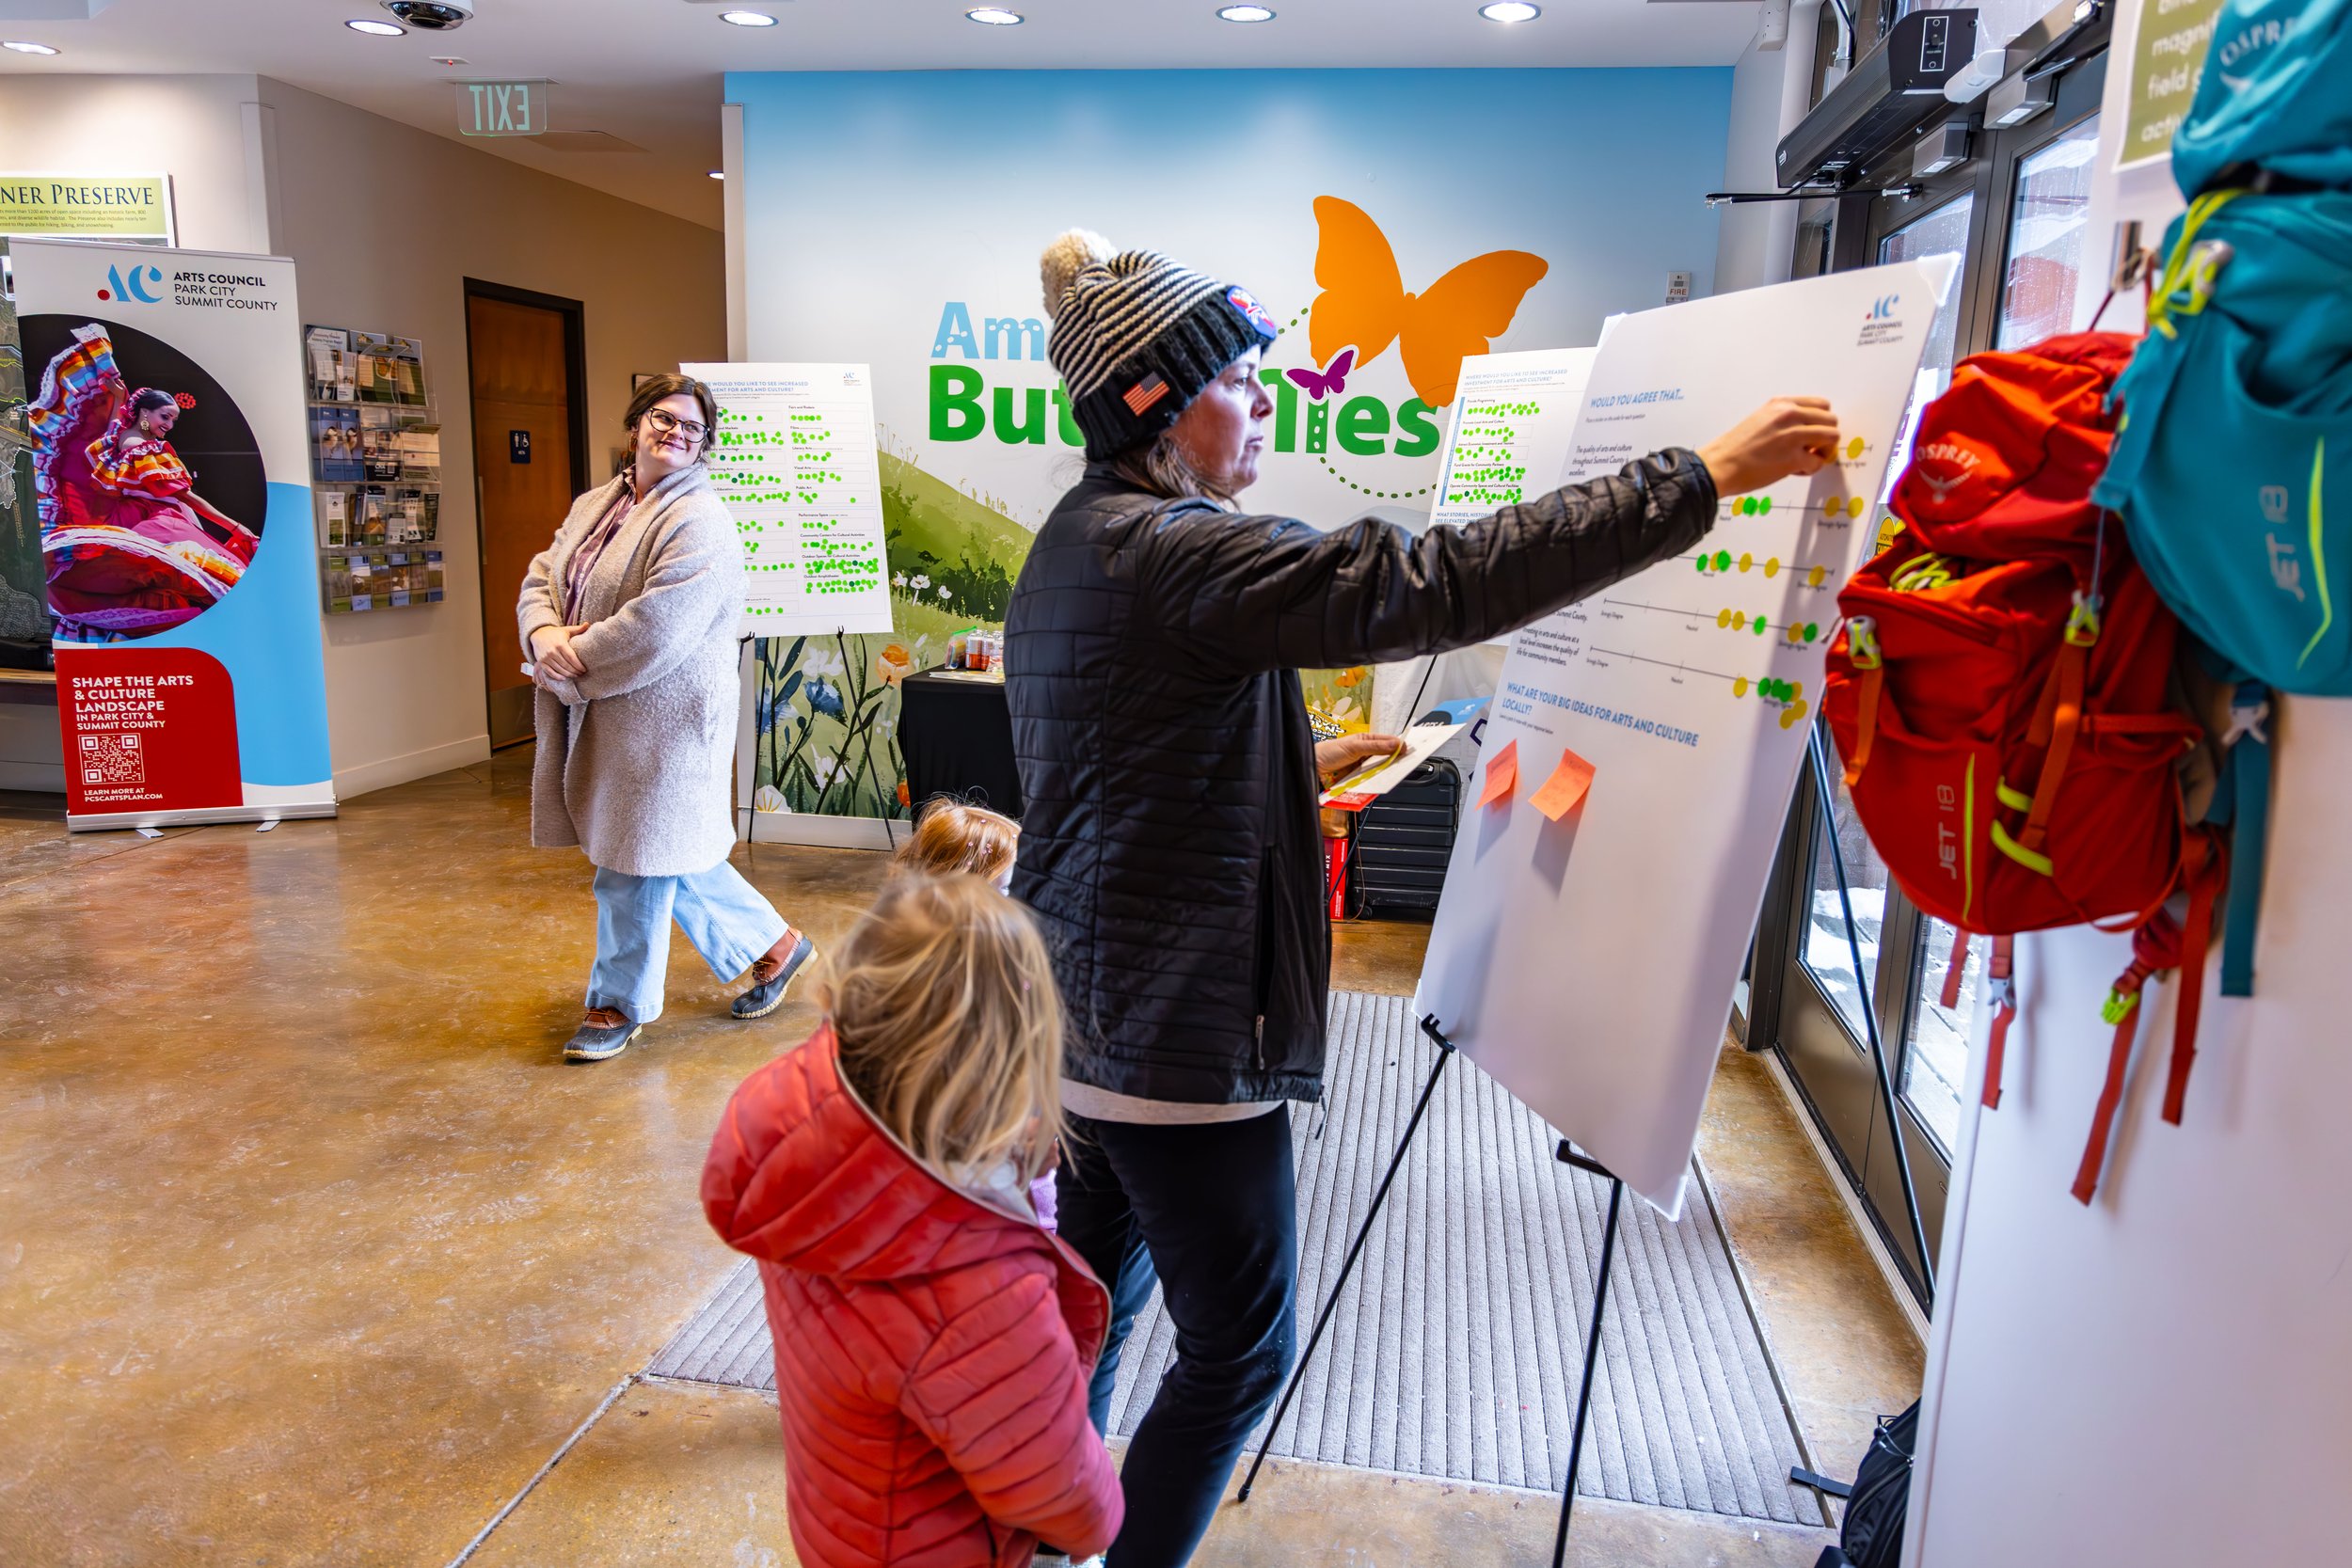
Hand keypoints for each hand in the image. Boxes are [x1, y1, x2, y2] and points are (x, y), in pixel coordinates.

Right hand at [531, 623, 588, 680]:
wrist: (538, 634)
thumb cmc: (555, 633)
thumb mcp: (566, 630)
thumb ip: (578, 629)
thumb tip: (589, 624)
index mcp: (560, 644)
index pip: (572, 658)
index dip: (579, 666)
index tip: (584, 669)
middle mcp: (552, 651)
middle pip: (567, 665)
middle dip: (575, 671)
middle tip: (581, 674)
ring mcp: (546, 657)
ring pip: (559, 670)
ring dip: (568, 675)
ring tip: (575, 676)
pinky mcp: (541, 662)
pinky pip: (550, 672)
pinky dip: (557, 677)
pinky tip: (564, 678)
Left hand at [1316, 732, 1404, 787]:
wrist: (1312, 767)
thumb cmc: (1328, 752)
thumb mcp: (1354, 746)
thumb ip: (1375, 746)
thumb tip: (1396, 745)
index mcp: (1367, 741)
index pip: (1389, 742)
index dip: (1399, 746)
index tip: (1407, 752)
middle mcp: (1366, 754)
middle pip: (1386, 759)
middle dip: (1392, 763)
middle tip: (1399, 765)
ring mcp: (1363, 768)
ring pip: (1379, 772)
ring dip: (1382, 774)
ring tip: (1387, 775)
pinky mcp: (1359, 780)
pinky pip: (1370, 783)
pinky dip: (1373, 784)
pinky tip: (1374, 784)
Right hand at [1696, 397, 1841, 497]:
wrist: (1720, 465)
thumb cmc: (1736, 447)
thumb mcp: (1761, 419)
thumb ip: (1785, 418)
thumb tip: (1807, 429)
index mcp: (1781, 403)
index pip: (1821, 404)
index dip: (1821, 421)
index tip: (1812, 432)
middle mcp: (1790, 414)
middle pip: (1831, 419)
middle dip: (1825, 436)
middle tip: (1810, 448)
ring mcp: (1793, 435)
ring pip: (1832, 437)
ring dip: (1822, 451)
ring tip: (1804, 460)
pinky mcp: (1794, 458)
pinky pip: (1819, 462)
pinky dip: (1811, 469)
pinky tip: (1794, 471)